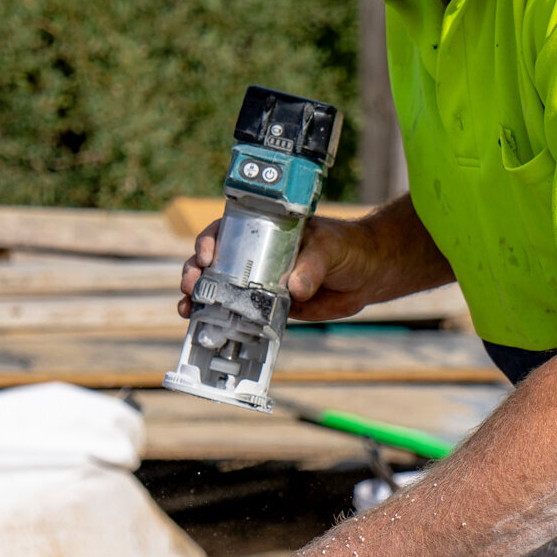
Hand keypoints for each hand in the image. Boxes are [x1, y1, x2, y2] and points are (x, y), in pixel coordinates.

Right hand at [178, 212, 389, 322]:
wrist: (369, 275)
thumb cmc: (349, 247)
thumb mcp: (331, 248)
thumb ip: (313, 266)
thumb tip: (295, 288)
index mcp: (266, 230)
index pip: (228, 229)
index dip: (210, 240)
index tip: (207, 254)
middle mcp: (257, 254)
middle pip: (214, 260)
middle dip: (195, 271)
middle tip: (190, 284)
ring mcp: (261, 281)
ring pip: (220, 288)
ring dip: (199, 298)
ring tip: (187, 309)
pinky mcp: (271, 306)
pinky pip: (242, 313)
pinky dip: (223, 321)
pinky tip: (207, 327)